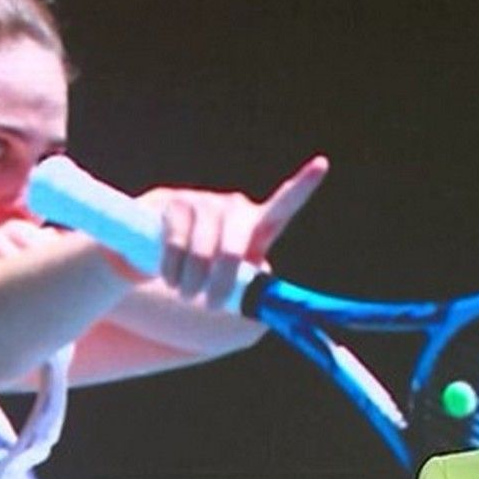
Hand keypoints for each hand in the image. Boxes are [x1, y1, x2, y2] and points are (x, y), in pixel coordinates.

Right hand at [137, 154, 328, 307]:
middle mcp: (235, 207)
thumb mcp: (234, 283)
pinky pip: (176, 242)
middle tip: (211, 305)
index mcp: (258, 225)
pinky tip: (169, 277)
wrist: (156, 258)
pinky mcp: (174, 202)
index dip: (303, 184)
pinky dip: (172, 268)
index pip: (284, 204)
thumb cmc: (206, 276)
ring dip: (191, 282)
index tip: (322, 164)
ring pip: (203, 250)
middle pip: (234, 249)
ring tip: (186, 292)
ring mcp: (205, 201)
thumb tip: (271, 314)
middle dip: (221, 282)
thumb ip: (252, 292)